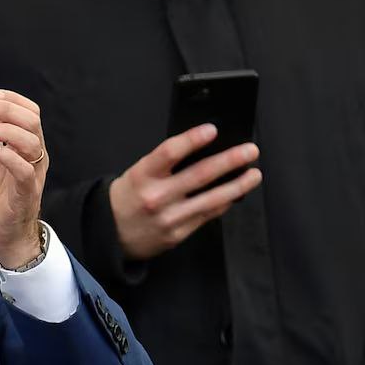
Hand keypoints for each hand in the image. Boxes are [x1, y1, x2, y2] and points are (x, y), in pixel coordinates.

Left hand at [0, 89, 47, 268]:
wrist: (1, 233)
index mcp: (29, 146)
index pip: (31, 113)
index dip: (12, 100)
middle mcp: (36, 157)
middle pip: (32, 122)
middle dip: (6, 109)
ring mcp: (33, 175)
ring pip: (31, 143)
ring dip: (4, 131)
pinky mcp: (26, 194)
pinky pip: (24, 171)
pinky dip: (8, 157)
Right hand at [109, 124, 262, 260]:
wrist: (110, 233)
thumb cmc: (128, 198)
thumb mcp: (138, 174)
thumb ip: (165, 163)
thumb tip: (202, 149)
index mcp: (142, 176)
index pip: (169, 152)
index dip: (193, 139)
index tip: (212, 130)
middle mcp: (156, 196)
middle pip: (200, 174)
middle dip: (230, 160)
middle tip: (250, 150)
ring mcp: (169, 217)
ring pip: (212, 198)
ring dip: (238, 184)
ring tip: (254, 173)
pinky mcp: (178, 234)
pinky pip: (208, 215)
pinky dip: (225, 202)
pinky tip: (236, 193)